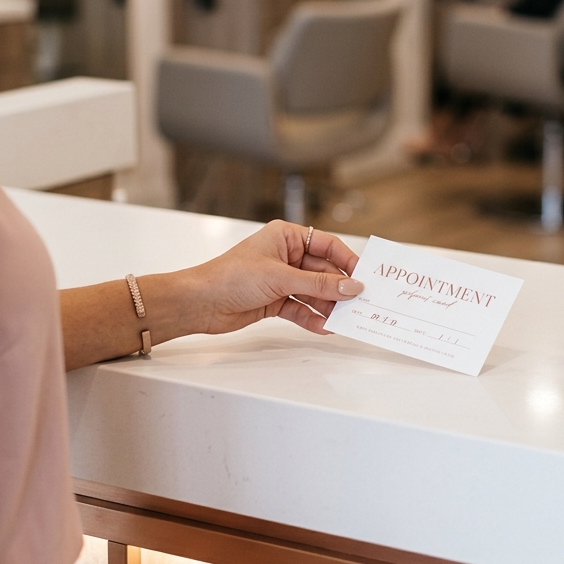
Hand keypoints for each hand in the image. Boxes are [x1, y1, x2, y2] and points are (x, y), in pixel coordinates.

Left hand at [188, 220, 361, 335]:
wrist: (199, 303)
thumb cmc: (231, 276)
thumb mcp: (281, 278)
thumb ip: (318, 284)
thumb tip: (351, 287)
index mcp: (286, 237)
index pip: (326, 244)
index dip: (347, 260)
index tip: (364, 276)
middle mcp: (285, 256)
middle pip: (322, 271)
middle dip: (339, 288)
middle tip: (360, 302)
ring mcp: (280, 279)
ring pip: (313, 292)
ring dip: (328, 305)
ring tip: (346, 319)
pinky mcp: (274, 300)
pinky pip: (300, 308)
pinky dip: (312, 317)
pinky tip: (324, 326)